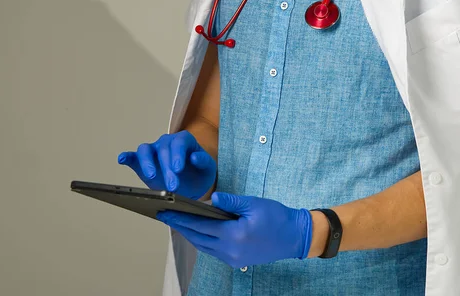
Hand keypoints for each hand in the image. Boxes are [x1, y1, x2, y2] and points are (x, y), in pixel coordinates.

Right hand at [117, 131, 216, 199]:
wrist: (191, 183)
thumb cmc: (200, 174)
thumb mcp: (208, 169)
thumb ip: (203, 161)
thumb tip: (194, 157)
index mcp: (184, 140)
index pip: (179, 142)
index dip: (177, 154)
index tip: (178, 169)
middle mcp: (167, 142)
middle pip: (163, 150)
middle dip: (167, 168)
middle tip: (172, 187)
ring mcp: (153, 151)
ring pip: (145, 150)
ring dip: (147, 163)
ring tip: (151, 176)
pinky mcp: (142, 162)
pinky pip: (133, 156)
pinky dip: (127, 156)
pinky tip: (121, 159)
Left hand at [156, 192, 312, 267]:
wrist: (296, 238)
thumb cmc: (277, 218)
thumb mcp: (254, 204)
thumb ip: (231, 201)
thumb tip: (211, 198)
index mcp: (234, 235)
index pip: (200, 225)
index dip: (181, 218)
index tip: (166, 211)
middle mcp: (230, 250)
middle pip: (198, 237)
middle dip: (180, 226)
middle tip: (164, 215)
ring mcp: (233, 258)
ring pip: (203, 246)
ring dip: (189, 234)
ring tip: (176, 222)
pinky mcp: (237, 261)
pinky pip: (212, 251)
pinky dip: (201, 241)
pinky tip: (196, 231)